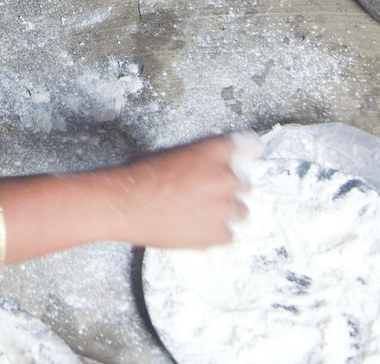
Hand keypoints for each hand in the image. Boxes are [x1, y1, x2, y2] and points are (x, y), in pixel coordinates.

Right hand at [89, 133, 254, 248]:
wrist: (127, 205)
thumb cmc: (141, 178)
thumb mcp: (171, 152)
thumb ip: (199, 156)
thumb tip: (209, 163)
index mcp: (214, 152)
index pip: (249, 146)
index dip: (250, 150)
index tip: (252, 152)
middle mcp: (225, 178)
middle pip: (245, 183)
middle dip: (228, 187)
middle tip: (207, 191)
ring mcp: (224, 208)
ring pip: (241, 211)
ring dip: (226, 211)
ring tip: (202, 212)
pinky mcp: (218, 234)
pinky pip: (229, 234)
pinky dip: (216, 232)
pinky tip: (198, 226)